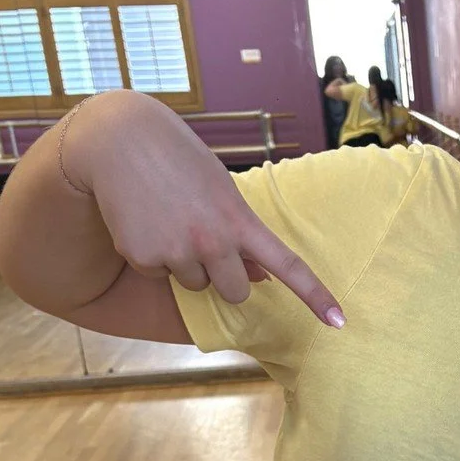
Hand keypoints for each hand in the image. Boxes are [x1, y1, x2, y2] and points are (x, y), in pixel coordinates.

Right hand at [66, 90, 342, 323]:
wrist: (121, 138)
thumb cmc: (180, 160)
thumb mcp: (221, 190)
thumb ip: (241, 232)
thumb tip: (259, 276)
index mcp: (240, 220)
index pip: (287, 265)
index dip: (314, 295)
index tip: (338, 322)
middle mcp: (213, 241)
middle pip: (236, 292)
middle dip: (225, 276)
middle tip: (204, 239)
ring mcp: (177, 251)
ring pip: (195, 285)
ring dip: (186, 262)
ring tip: (168, 217)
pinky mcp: (143, 257)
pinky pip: (159, 274)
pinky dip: (152, 255)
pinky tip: (143, 219)